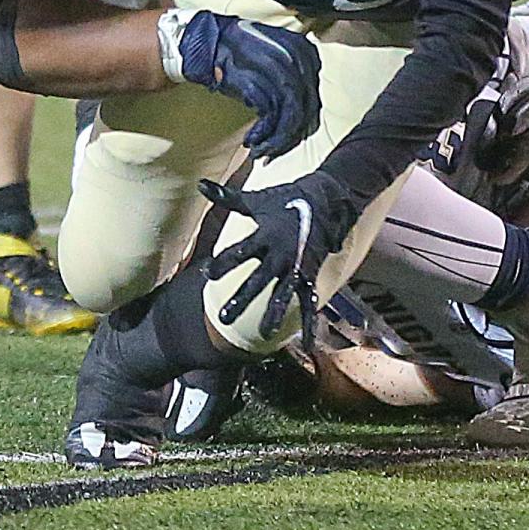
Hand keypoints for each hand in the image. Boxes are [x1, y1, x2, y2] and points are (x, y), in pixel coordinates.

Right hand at [159, 11, 320, 159]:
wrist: (207, 43)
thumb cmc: (237, 50)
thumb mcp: (275, 50)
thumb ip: (294, 72)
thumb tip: (302, 108)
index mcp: (303, 49)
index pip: (314, 92)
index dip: (303, 118)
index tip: (290, 132)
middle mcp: (296, 58)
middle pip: (306, 107)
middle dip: (292, 133)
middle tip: (276, 147)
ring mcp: (279, 70)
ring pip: (291, 117)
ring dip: (277, 139)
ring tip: (263, 149)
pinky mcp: (259, 83)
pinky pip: (271, 118)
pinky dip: (264, 135)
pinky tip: (253, 141)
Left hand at [199, 170, 358, 343]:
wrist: (327, 199)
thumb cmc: (286, 200)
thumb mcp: (256, 200)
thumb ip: (227, 198)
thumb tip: (201, 184)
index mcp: (265, 236)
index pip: (238, 251)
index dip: (222, 263)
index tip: (204, 273)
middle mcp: (280, 254)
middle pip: (257, 279)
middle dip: (241, 298)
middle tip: (222, 317)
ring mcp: (297, 266)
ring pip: (283, 295)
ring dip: (273, 315)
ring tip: (263, 335)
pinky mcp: (311, 275)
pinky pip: (310, 302)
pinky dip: (310, 324)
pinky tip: (308, 345)